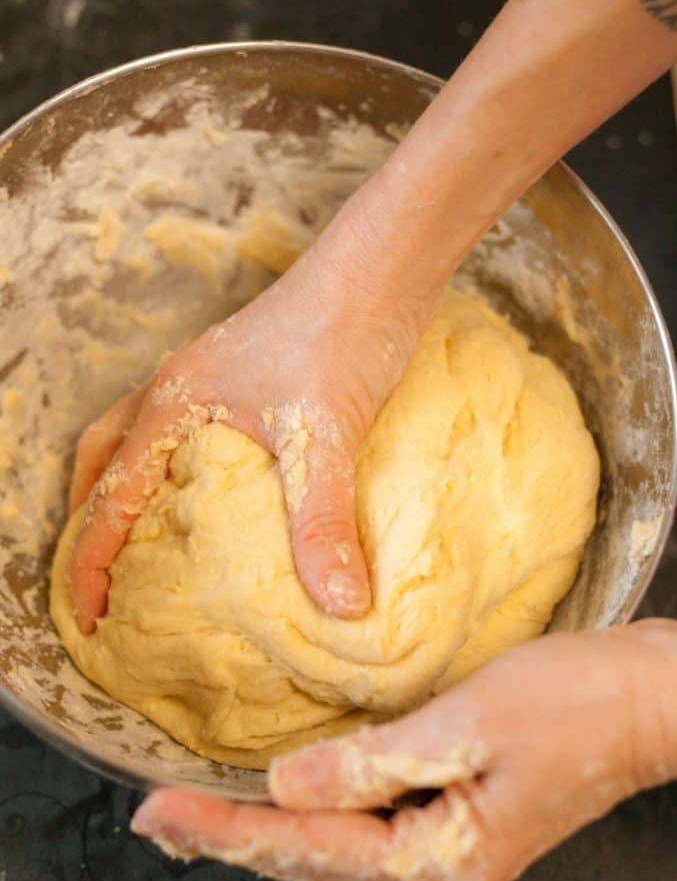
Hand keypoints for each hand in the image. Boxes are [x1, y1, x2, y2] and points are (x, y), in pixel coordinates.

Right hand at [68, 197, 438, 633]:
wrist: (384, 262)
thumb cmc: (343, 331)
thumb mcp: (325, 435)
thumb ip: (323, 522)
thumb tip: (338, 606)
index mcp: (176, 403)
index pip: (110, 494)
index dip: (91, 561)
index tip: (88, 618)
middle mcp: (183, 387)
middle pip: (105, 455)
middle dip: (91, 516)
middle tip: (99, 574)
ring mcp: (216, 376)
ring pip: (142, 435)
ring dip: (129, 485)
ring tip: (143, 537)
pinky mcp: (254, 374)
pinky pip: (191, 427)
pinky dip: (181, 464)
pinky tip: (223, 489)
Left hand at [131, 620, 676, 880]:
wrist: (653, 694)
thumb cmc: (579, 702)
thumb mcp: (470, 724)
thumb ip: (372, 761)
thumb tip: (286, 786)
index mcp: (444, 852)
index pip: (312, 847)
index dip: (230, 830)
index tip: (161, 814)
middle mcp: (442, 857)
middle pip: (317, 853)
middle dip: (233, 835)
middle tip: (156, 818)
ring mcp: (454, 832)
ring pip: (340, 837)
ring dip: (269, 822)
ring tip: (201, 811)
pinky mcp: (462, 799)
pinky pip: (372, 809)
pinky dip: (320, 799)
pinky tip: (291, 786)